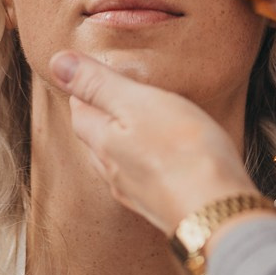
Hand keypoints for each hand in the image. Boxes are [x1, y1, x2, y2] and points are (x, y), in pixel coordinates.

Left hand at [49, 50, 264, 235]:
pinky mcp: (162, 208)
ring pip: (118, 163)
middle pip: (96, 139)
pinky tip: (165, 161)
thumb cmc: (183, 152)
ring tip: (139, 125)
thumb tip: (57, 62)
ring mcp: (137, 195)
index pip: (80, 112)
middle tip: (115, 96)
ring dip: (123, 142)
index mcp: (102, 143)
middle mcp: (113, 172)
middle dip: (102, 116)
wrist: (218, 212)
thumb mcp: (137, 103)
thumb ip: (98, 84)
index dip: (85, 90)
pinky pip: (144, 180)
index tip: (95, 74)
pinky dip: (147, 164)